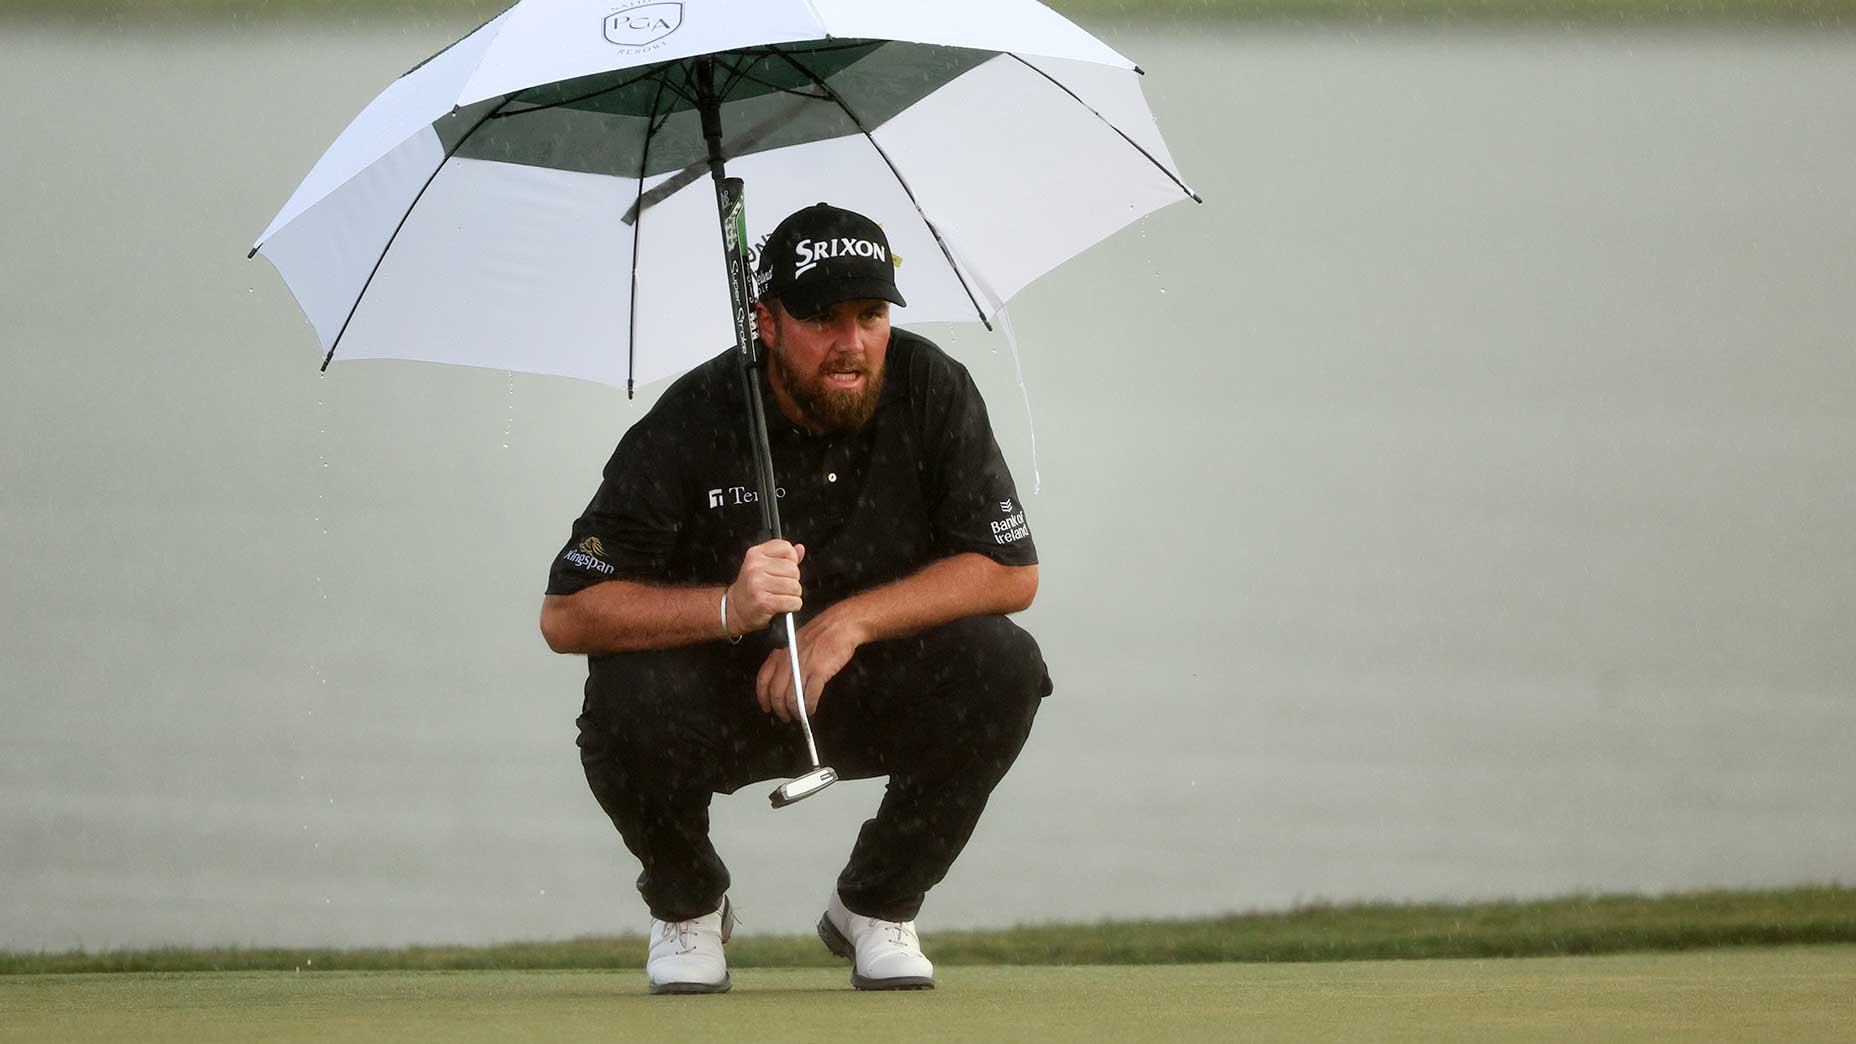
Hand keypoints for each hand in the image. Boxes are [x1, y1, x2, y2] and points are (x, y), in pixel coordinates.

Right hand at [725, 540, 804, 634]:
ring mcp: (757, 584)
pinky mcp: (763, 602)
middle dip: (793, 580)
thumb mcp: (763, 567)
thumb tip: (800, 548)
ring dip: (793, 595)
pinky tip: (783, 606)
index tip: (784, 570)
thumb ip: (783, 557)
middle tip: (780, 587)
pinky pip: (793, 602)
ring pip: (795, 587)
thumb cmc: (752, 588)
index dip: (791, 560)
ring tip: (780, 596)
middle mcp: (754, 567)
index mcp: (755, 554)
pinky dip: (793, 606)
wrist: (735, 609)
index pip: (786, 548)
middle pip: (793, 569)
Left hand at [757, 606, 868, 722]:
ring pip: (791, 698)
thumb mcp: (796, 642)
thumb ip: (787, 659)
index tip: (766, 707)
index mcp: (780, 653)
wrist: (841, 626)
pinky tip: (811, 710)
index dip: (763, 697)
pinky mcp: (818, 673)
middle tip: (785, 716)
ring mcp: (802, 668)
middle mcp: (788, 662)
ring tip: (799, 715)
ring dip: (795, 711)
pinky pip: (809, 697)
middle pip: (776, 693)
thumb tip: (784, 680)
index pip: (763, 679)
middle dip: (780, 709)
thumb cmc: (822, 633)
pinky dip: (809, 707)